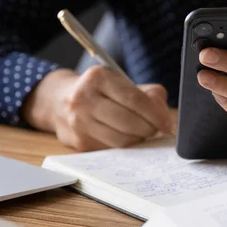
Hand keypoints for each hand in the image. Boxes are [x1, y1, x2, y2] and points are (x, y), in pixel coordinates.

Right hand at [22, 67, 174, 150]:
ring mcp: (78, 123)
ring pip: (121, 140)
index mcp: (98, 78)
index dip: (156, 114)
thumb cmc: (100, 91)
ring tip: (141, 131)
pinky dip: (124, 145)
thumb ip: (148, 94)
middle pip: (129, 122)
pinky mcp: (78, 142)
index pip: (134, 99)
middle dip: (149, 128)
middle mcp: (84, 99)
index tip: (168, 123)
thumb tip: (165, 117)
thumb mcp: (120, 82)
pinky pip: (112, 149)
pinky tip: (125, 136)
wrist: (58, 101)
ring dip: (138, 139)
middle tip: (156, 129)